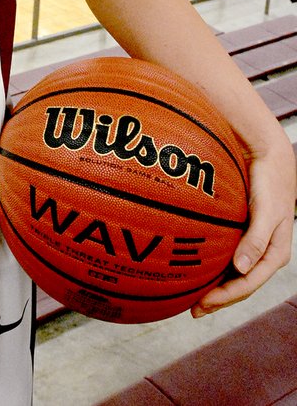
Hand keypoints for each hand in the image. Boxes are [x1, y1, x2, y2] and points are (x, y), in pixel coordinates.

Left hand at [191, 143, 294, 317]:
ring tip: (191, 295)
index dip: (225, 298)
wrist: (270, 157)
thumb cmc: (270, 183)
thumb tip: (241, 270)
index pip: (248, 285)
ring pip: (233, 272)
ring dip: (215, 285)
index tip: (201, 305)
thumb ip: (255, 239)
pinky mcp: (244, 231)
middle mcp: (264, 252)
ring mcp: (254, 243)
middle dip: (218, 299)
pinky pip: (228, 254)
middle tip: (192, 309)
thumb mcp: (267, 212)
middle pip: (240, 284)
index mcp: (274, 254)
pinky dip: (214, 264)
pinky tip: (197, 266)